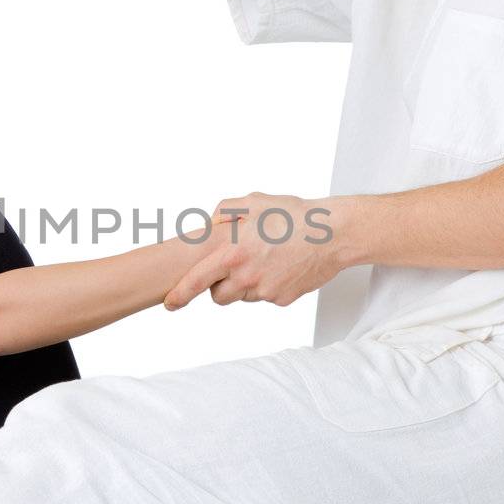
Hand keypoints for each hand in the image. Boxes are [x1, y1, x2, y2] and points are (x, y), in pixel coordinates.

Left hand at [164, 192, 339, 310]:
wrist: (333, 234)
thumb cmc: (294, 215)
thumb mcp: (254, 201)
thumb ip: (224, 210)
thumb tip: (208, 223)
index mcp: (234, 253)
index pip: (197, 280)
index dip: (180, 294)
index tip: (170, 303)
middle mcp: (247, 276)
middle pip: (218, 296)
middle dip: (220, 286)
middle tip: (234, 267)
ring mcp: (265, 291)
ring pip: (242, 296)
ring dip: (245, 285)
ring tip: (264, 260)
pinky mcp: (282, 299)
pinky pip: (265, 297)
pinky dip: (268, 285)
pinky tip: (281, 266)